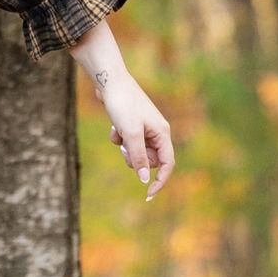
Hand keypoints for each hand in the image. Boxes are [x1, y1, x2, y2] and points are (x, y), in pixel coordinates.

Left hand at [102, 79, 173, 199]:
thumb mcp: (130, 133)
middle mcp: (156, 132)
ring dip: (125, 149)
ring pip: (137, 152)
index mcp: (162, 134)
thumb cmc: (123, 105)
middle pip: (150, 160)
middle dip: (136, 159)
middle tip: (125, 149)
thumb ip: (138, 157)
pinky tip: (113, 126)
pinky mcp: (131, 125)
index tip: (148, 194)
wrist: (109, 81)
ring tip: (118, 134)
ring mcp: (144, 129)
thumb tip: (145, 180)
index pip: (167, 164)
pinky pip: (127, 142)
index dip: (160, 180)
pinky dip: (119, 138)